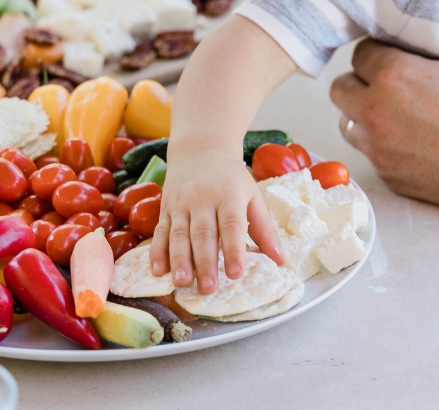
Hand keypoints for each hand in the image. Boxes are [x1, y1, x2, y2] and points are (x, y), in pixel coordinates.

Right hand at [149, 147, 284, 293]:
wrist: (201, 149)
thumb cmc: (231, 179)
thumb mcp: (253, 197)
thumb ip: (265, 230)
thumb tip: (281, 261)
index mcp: (229, 196)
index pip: (232, 226)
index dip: (234, 250)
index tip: (236, 274)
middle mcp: (203, 199)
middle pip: (203, 233)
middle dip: (205, 262)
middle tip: (208, 288)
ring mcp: (181, 204)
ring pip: (179, 234)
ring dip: (179, 260)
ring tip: (181, 283)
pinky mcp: (165, 208)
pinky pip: (160, 231)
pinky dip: (157, 252)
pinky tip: (157, 270)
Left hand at [329, 39, 438, 220]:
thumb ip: (418, 58)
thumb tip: (399, 52)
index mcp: (394, 76)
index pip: (360, 53)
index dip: (377, 54)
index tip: (391, 57)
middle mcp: (377, 113)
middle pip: (339, 88)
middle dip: (360, 83)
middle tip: (384, 84)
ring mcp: (379, 150)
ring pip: (347, 123)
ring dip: (363, 116)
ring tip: (394, 114)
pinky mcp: (388, 176)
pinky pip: (371, 154)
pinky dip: (383, 146)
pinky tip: (413, 143)